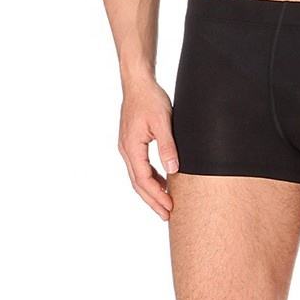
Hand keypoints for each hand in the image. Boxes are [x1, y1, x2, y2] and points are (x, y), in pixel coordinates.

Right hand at [118, 79, 178, 220]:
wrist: (138, 83)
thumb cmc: (150, 99)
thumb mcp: (163, 122)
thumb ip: (167, 147)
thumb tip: (173, 171)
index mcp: (132, 148)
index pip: (144, 181)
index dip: (157, 196)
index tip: (170, 208)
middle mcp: (126, 150)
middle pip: (138, 184)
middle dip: (153, 201)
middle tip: (167, 216)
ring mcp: (127, 147)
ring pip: (138, 176)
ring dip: (151, 191)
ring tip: (166, 203)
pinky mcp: (132, 142)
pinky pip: (140, 166)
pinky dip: (150, 177)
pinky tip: (162, 181)